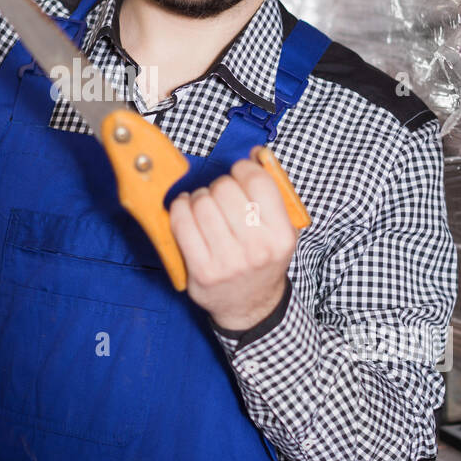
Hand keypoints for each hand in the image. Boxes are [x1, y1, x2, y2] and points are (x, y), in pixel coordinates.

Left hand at [168, 157, 300, 330]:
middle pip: (225, 189)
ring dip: (198, 198)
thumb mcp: (280, 229)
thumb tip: (253, 154)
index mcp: (281, 236)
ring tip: (204, 208)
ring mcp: (228, 262)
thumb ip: (270, 191)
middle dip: (219, 186)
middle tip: (220, 198)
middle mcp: (257, 249)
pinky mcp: (201, 270)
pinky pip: (182, 223)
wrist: (250, 306)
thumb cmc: (262, 260)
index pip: (258, 181)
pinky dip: (179, 209)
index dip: (243, 169)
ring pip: (201, 203)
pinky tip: (186, 211)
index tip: (239, 174)